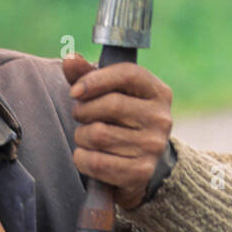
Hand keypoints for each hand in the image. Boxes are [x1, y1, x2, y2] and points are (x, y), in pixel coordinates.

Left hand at [61, 53, 172, 211]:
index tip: (74, 91)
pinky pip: (95, 161)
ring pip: (98, 134)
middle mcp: (161, 118)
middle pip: (110, 104)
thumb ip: (88, 75)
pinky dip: (82, 159)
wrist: (138, 167)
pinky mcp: (141, 172)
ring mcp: (153, 146)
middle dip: (84, 111)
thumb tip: (70, 59)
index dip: (95, 79)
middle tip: (81, 116)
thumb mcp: (109, 94)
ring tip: (87, 137)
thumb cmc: (119, 122)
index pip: (128, 74)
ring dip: (81, 136)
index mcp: (158, 92)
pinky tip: (88, 155)